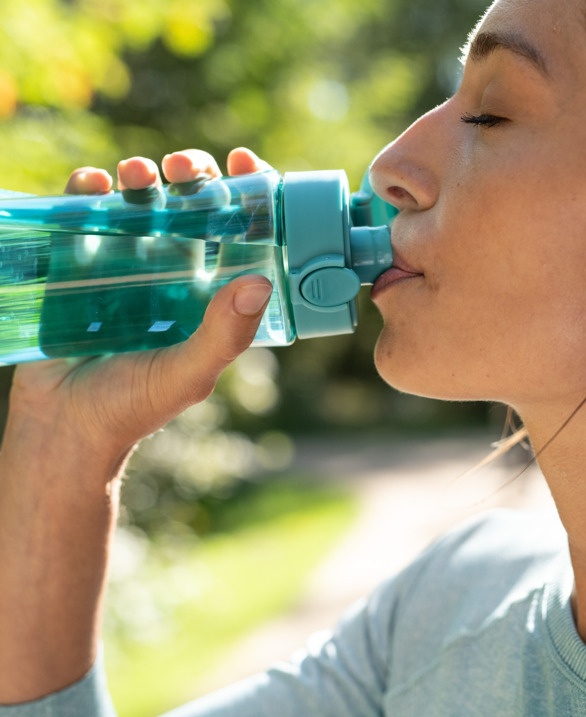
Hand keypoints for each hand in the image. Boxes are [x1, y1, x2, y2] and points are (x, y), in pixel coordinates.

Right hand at [9, 147, 273, 471]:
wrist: (66, 424)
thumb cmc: (137, 404)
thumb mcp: (190, 371)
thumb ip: (225, 334)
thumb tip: (260, 283)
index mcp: (209, 291)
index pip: (236, 232)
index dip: (245, 195)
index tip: (244, 166)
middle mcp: (172, 271)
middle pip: (189, 206)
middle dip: (192, 176)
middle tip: (186, 166)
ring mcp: (125, 264)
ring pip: (139, 202)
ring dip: (142, 177)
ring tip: (139, 173)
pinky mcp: (78, 263)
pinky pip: (85, 215)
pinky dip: (89, 191)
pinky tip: (95, 183)